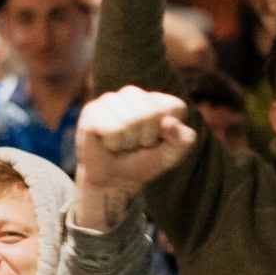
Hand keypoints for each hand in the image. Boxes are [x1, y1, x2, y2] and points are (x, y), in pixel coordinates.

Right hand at [74, 86, 196, 230]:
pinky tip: (109, 143)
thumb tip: (169, 123)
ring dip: (128, 142)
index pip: (175, 107)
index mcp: (158, 100)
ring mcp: (111, 99)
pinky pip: (113, 128)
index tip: (158, 141)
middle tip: (136, 144)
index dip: (170, 133)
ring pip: (131, 120)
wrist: (113, 181)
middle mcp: (134, 94)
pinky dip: (113, 144)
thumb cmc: (144, 162)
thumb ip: (183, 139)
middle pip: (151, 113)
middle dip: (146, 138)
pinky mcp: (92, 111)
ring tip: (122, 144)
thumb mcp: (173, 155)